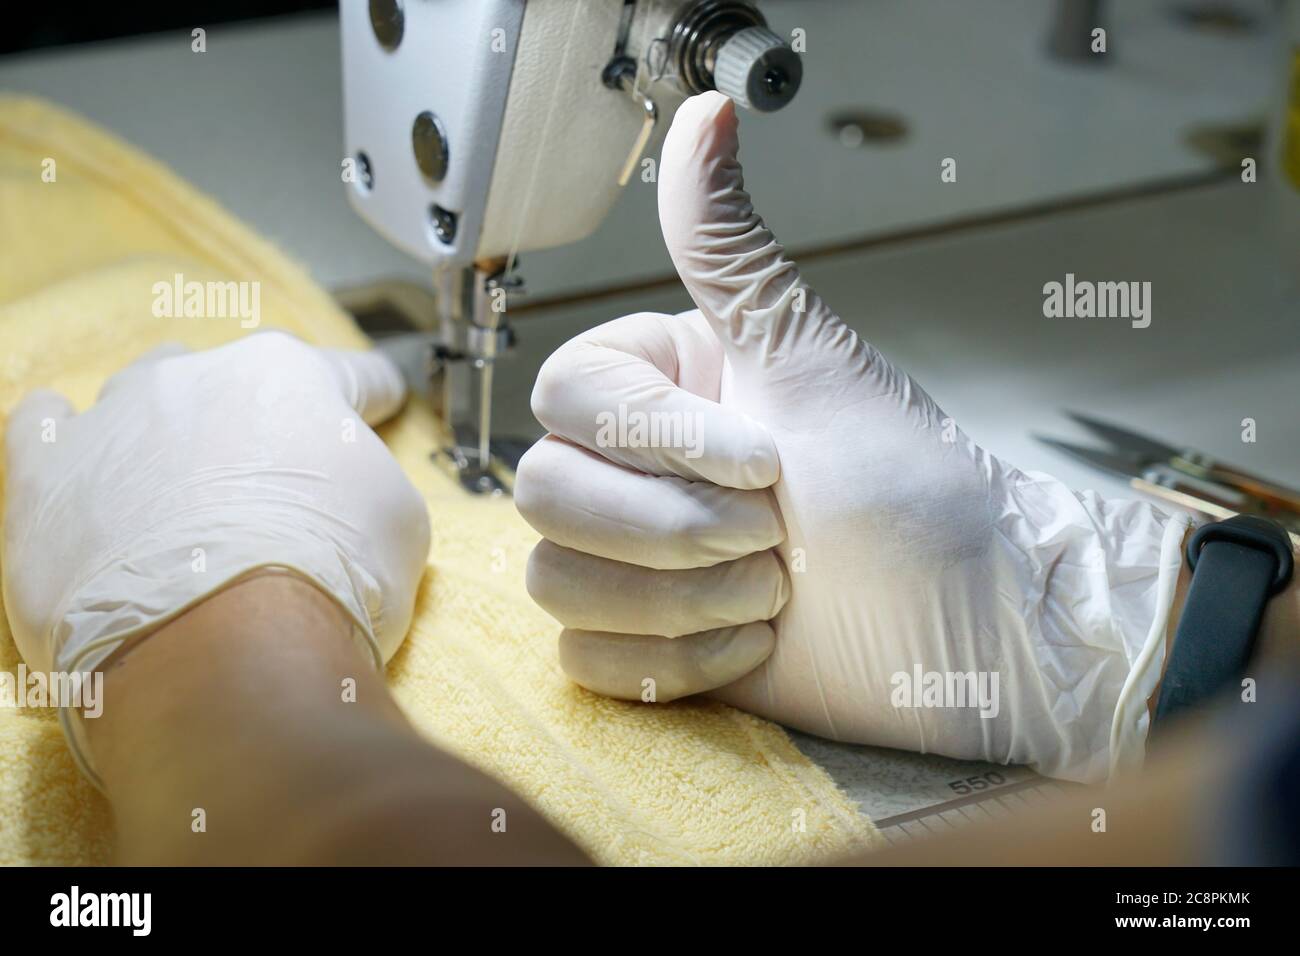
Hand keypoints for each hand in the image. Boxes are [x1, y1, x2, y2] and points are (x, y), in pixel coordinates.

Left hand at [4, 332, 429, 686]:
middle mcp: (199, 378)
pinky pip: (41, 424)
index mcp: (292, 378)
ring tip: (178, 486)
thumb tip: (353, 489)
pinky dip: (62, 433)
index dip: (373, 396)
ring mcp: (114, 420)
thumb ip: (371, 482)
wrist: (226, 650)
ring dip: (165, 431)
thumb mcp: (402, 525)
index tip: (377, 405)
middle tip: (272, 486)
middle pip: (231, 379)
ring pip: (141, 395)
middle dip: (254, 421)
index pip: (350, 375)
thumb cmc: (327, 584)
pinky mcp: (46, 475)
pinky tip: (80, 455)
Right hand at [516, 92, 1188, 781]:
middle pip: (544, 491)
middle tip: (778, 536)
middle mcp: (638, 467)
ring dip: (683, 600)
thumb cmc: (914, 494)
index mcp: (666, 386)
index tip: (767, 463)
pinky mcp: (642, 640)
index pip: (567, 395)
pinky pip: (585, 657)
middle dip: (678, 531)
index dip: (658, 443)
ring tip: (774, 591)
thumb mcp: (816, 364)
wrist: (970, 627)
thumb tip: (709, 114)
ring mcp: (634, 559)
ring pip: (555, 579)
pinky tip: (752, 642)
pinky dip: (675, 662)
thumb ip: (734, 252)